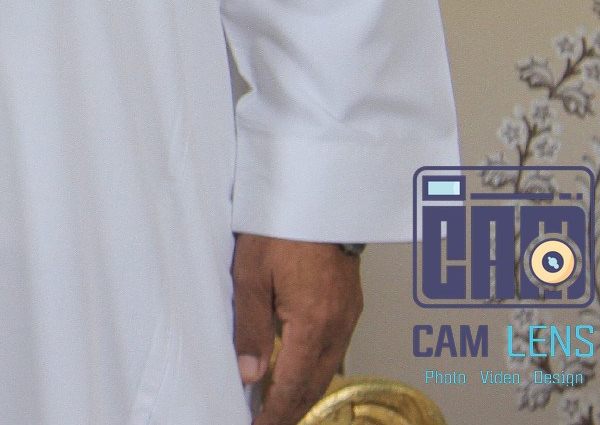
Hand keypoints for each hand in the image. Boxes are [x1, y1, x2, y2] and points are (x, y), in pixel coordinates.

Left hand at [232, 233, 361, 424]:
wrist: (318, 197)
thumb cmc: (281, 228)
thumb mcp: (251, 276)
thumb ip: (250, 328)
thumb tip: (249, 374)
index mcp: (313, 325)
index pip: (293, 385)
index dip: (276, 412)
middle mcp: (337, 327)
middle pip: (315, 384)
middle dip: (292, 409)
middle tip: (268, 423)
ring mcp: (348, 316)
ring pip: (328, 369)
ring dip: (305, 391)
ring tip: (281, 405)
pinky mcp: (350, 304)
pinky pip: (336, 349)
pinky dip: (317, 368)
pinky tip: (302, 369)